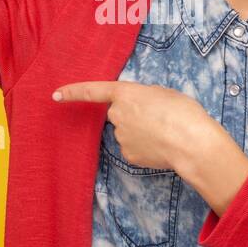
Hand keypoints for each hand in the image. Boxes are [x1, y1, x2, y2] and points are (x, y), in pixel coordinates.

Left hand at [52, 80, 218, 172]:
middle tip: (159, 117)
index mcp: (125, 93)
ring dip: (142, 131)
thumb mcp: (164, 93)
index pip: (92, 91)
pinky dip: (146, 147)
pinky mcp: (128, 155)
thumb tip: (140, 108)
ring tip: (165, 132)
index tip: (56, 94)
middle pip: (119, 114)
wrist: (191, 143)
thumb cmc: (183, 112)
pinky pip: (134, 148)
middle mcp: (117, 115)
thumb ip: (145, 96)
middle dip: (134, 115)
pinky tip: (161, 146)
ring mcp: (121, 137)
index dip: (73, 92)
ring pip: (128, 132)